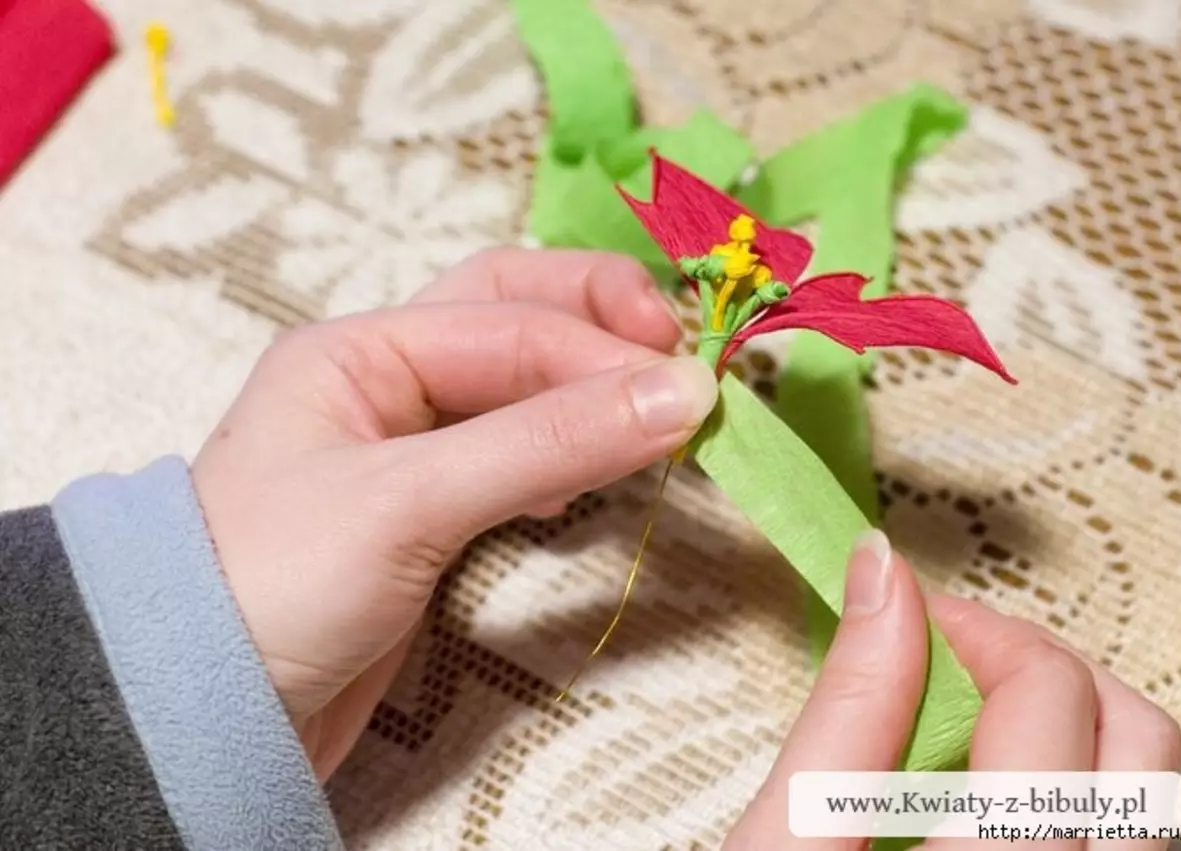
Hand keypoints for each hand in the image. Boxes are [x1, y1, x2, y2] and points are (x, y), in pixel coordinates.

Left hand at [190, 248, 718, 779]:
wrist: (203, 715)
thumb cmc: (275, 588)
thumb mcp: (408, 503)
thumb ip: (544, 443)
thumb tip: (681, 392)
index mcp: (359, 350)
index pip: (510, 324)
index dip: (604, 354)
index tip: (690, 392)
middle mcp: (386, 381)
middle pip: (514, 314)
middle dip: (598, 322)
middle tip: (679, 355)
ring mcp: (410, 447)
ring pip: (521, 385)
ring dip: (590, 386)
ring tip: (657, 411)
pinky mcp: (431, 514)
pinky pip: (517, 455)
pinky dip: (567, 451)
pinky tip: (595, 475)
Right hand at [724, 531, 1180, 850]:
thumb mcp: (784, 839)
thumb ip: (848, 707)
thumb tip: (882, 569)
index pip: (1050, 696)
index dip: (976, 629)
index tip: (907, 616)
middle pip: (1136, 736)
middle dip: (1040, 666)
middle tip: (947, 661)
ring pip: (1146, 787)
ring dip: (1068, 723)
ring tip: (969, 721)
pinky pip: (1125, 830)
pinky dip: (1072, 780)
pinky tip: (989, 788)